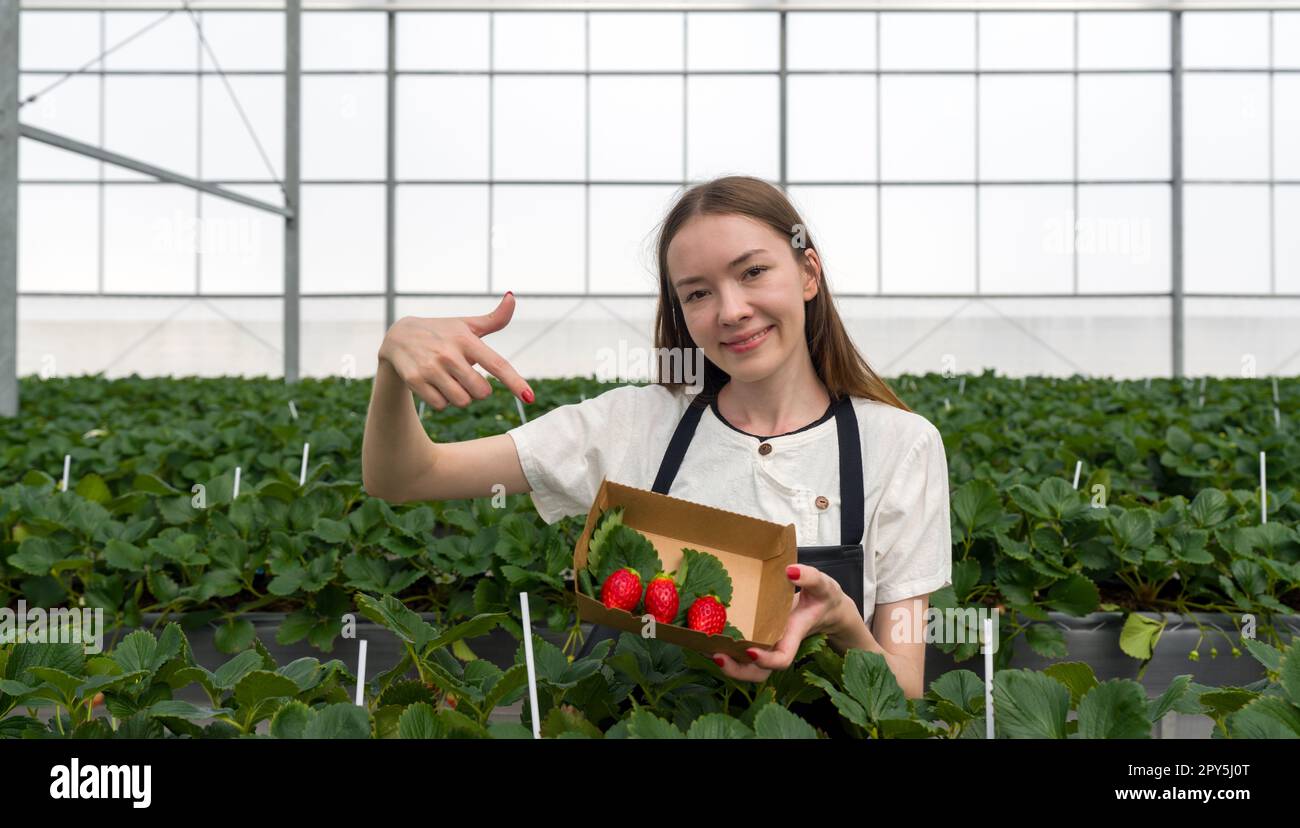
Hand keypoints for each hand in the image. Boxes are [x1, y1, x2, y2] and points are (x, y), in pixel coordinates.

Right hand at [379, 293, 532, 410]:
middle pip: (481, 392)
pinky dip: (442, 400)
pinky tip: (435, 385)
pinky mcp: (415, 380)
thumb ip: (494, 318)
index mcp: (466, 339)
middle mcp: (449, 353)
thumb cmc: (441, 331)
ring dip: (460, 396)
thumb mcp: (466, 324)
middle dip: (478, 390)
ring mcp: (431, 367)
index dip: (515, 382)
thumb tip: (512, 296)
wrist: (398, 336)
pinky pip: (441, 405)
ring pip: (462, 401)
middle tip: (466, 377)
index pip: (497, 364)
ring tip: (449, 380)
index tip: (530, 397)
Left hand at [711, 564, 848, 682]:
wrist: (826, 608)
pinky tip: (709, 638)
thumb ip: (810, 577)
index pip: (782, 659)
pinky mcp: (759, 638)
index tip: (750, 651)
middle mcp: (778, 645)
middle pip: (759, 672)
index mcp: (793, 636)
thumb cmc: (824, 598)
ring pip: (748, 667)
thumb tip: (791, 571)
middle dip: (738, 670)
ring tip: (707, 650)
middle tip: (717, 656)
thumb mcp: (823, 585)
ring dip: (728, 664)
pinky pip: (742, 652)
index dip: (766, 660)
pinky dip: (727, 649)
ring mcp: (768, 644)